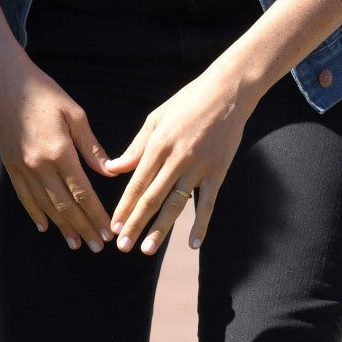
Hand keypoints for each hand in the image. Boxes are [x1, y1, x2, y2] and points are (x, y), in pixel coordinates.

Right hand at [0, 51, 115, 252]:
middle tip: (97, 246)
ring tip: (76, 243)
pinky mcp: (10, 166)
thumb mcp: (75, 114)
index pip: (82, 192)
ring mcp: (22, 168)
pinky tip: (46, 226)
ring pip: (45, 206)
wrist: (5, 83)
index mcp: (59, 152)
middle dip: (83, 227)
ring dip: (62, 227)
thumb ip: (91, 146)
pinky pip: (24, 197)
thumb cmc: (45, 93)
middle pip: (65, 205)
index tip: (107, 231)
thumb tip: (109, 172)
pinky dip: (36, 214)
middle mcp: (39, 165)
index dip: (95, 214)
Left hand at [105, 65, 253, 254]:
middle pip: (152, 198)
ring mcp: (199, 166)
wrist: (228, 92)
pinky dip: (201, 224)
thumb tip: (113, 169)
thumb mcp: (157, 118)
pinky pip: (208, 202)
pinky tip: (193, 243)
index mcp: (158, 144)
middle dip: (135, 224)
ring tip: (147, 249)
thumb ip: (136, 147)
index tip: (113, 226)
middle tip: (122, 246)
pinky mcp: (219, 171)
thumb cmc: (188, 101)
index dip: (124, 207)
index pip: (137, 183)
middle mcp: (177, 158)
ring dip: (161, 229)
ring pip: (176, 204)